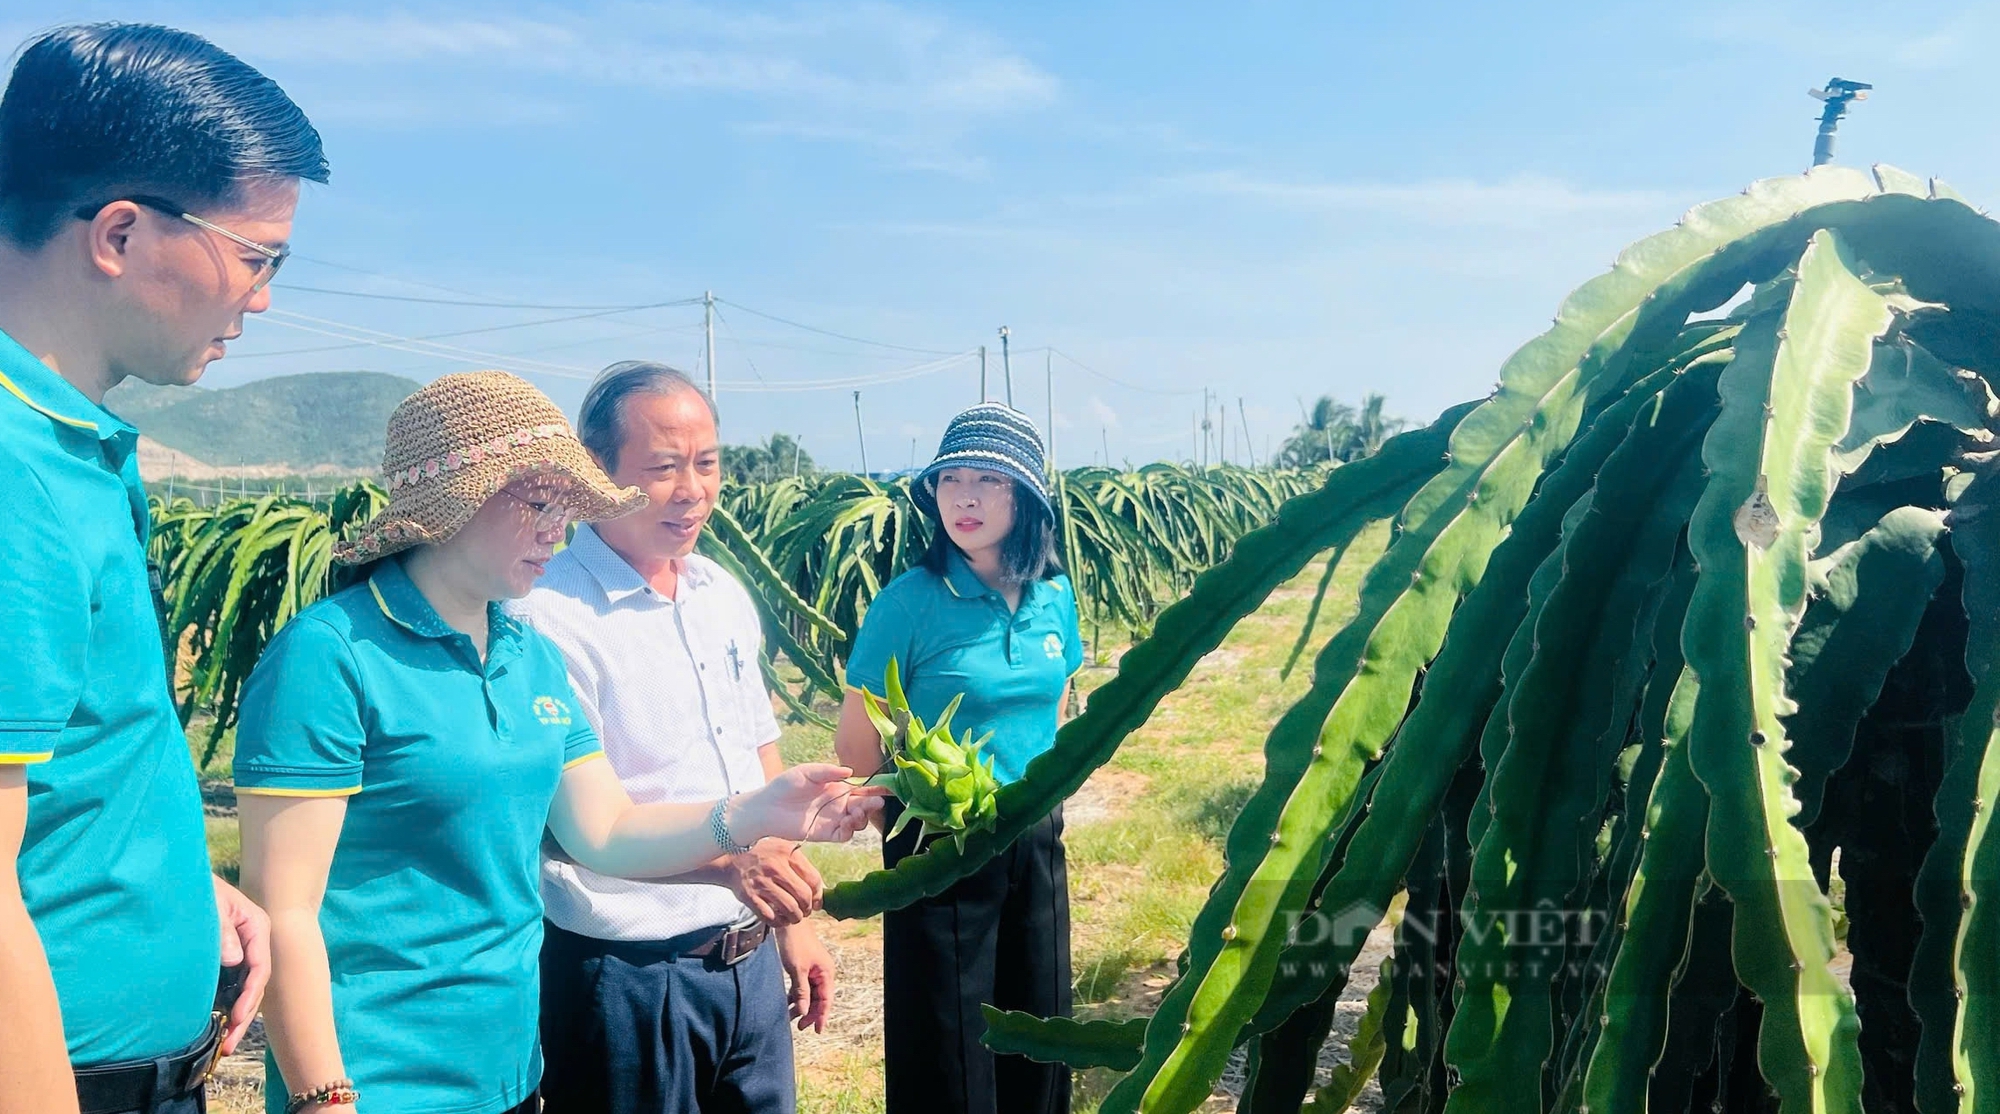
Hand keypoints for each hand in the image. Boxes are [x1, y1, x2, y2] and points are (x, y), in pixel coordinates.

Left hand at [212, 875, 270, 1055]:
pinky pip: (231, 987)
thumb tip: (233, 960)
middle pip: (255, 984)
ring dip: (237, 1017)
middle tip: (229, 1044)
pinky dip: (227, 1007)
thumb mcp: (210, 905)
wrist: (175, 881)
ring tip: (225, 1044)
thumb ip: (223, 930)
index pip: (260, 967)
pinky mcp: (225, 960)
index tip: (236, 1017)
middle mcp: (252, 942)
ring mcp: (240, 952)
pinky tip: (219, 1025)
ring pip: (245, 990)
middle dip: (244, 1016)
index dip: (250, 995)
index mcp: (256, 927)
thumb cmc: (196, 889)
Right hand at [725, 841, 823, 925]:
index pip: (813, 879)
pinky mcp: (750, 897)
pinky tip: (780, 919)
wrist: (731, 861)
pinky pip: (771, 918)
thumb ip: (801, 865)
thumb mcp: (783, 849)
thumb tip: (820, 890)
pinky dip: (779, 923)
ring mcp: (762, 883)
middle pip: (803, 896)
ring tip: (794, 917)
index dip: (818, 895)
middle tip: (805, 911)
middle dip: (808, 909)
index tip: (816, 902)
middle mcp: (775, 867)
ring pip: (790, 909)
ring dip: (795, 918)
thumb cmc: (763, 856)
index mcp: (786, 853)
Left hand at [732, 764, 886, 844]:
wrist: (766, 807)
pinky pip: (845, 835)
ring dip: (862, 818)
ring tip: (855, 813)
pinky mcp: (826, 834)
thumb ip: (828, 771)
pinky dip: (850, 830)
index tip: (888, 789)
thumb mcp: (806, 772)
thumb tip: (850, 771)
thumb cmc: (784, 785)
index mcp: (838, 788)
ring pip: (858, 822)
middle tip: (874, 802)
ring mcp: (833, 820)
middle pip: (864, 807)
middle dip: (872, 805)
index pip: (862, 789)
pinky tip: (847, 822)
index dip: (876, 789)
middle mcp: (839, 805)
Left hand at [774, 923, 835, 1032]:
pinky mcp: (805, 968)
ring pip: (810, 994)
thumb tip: (804, 1012)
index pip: (826, 1000)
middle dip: (810, 1013)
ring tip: (789, 1017)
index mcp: (826, 973)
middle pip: (819, 999)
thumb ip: (801, 991)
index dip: (822, 1016)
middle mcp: (823, 973)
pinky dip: (796, 995)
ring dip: (801, 1005)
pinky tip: (787, 1003)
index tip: (817, 1031)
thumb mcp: (796, 969)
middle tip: (799, 1026)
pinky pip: (803, 987)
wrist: (788, 923)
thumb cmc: (794, 943)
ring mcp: (814, 970)